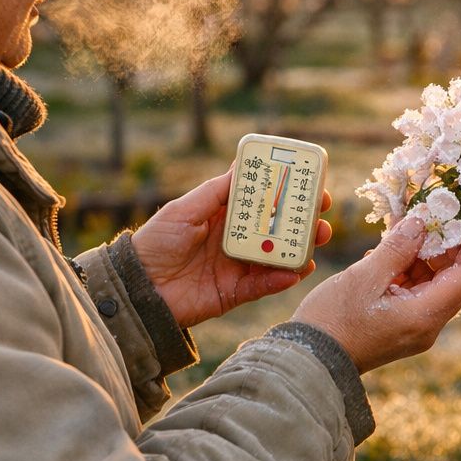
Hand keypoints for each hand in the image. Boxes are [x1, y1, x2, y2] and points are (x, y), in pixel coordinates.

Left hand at [131, 171, 332, 327]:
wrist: (138, 288)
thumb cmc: (156, 242)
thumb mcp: (184, 209)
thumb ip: (216, 192)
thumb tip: (243, 167)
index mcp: (225, 216)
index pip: (264, 201)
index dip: (287, 193)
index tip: (310, 184)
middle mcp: (236, 240)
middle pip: (278, 229)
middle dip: (303, 221)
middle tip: (322, 214)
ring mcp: (238, 267)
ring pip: (278, 257)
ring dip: (301, 248)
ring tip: (317, 240)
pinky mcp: (235, 293)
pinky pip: (265, 286)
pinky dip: (282, 279)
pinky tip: (296, 271)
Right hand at [292, 219, 460, 373]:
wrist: (309, 359)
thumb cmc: (333, 320)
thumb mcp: (364, 276)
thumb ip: (397, 249)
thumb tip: (419, 223)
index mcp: (424, 316)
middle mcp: (426, 326)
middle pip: (451, 281)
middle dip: (445, 248)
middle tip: (432, 218)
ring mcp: (413, 329)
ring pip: (431, 286)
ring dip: (422, 257)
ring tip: (405, 230)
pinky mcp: (399, 327)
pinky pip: (414, 294)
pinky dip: (407, 271)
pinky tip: (389, 252)